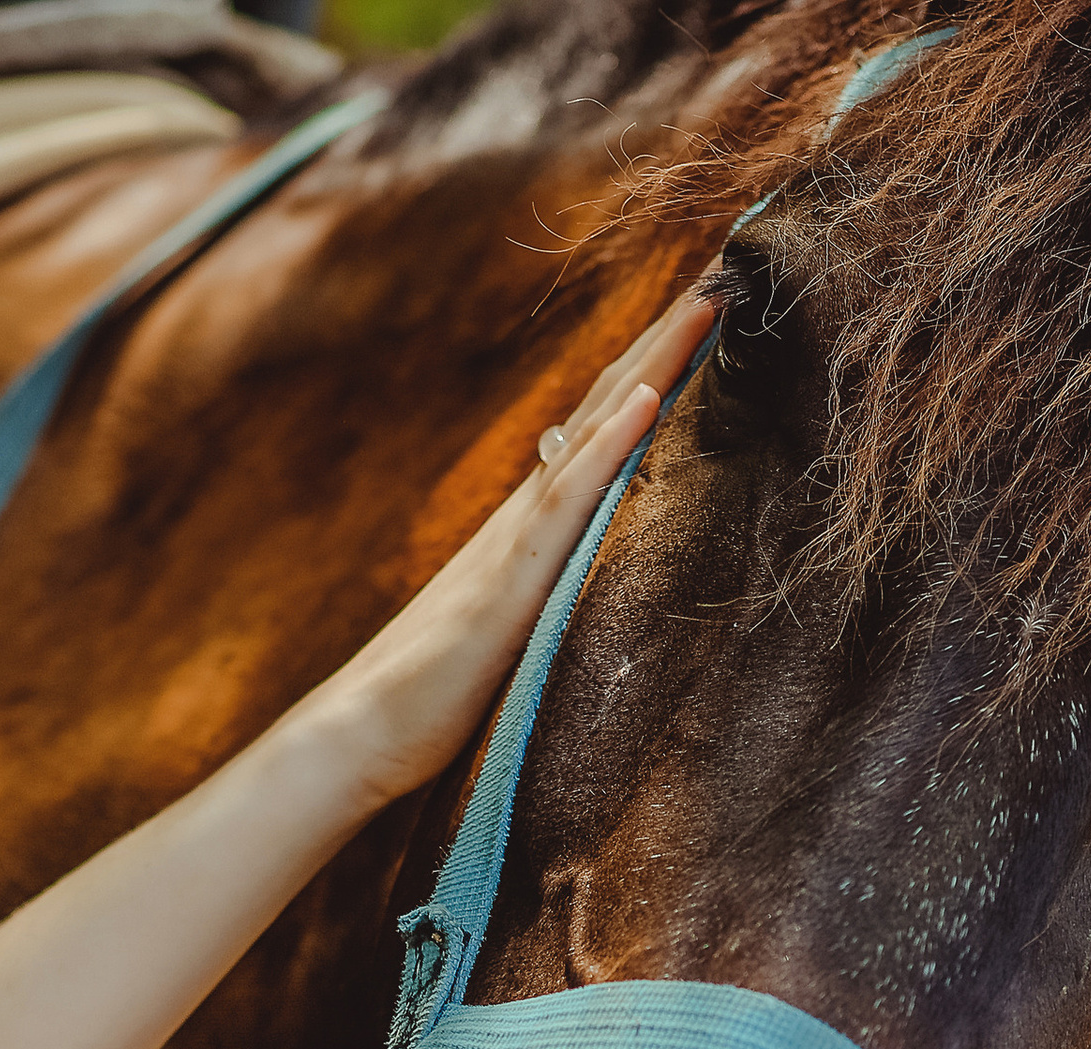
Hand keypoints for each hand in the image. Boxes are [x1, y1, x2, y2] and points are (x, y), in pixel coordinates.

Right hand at [297, 278, 719, 805]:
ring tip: (709, 302)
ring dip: (655, 365)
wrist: (361, 733)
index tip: (710, 318)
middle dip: (669, 342)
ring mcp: (517, 540)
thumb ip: (549, 587)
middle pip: (608, 407)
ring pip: (597, 433)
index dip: (657, 373)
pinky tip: (647, 401)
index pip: (606, 431)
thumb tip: (592, 563)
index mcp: (533, 528)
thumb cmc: (435, 694)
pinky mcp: (511, 583)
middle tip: (728, 273)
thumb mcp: (513, 626)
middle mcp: (528, 515)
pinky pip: (566, 505)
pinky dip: (607, 449)